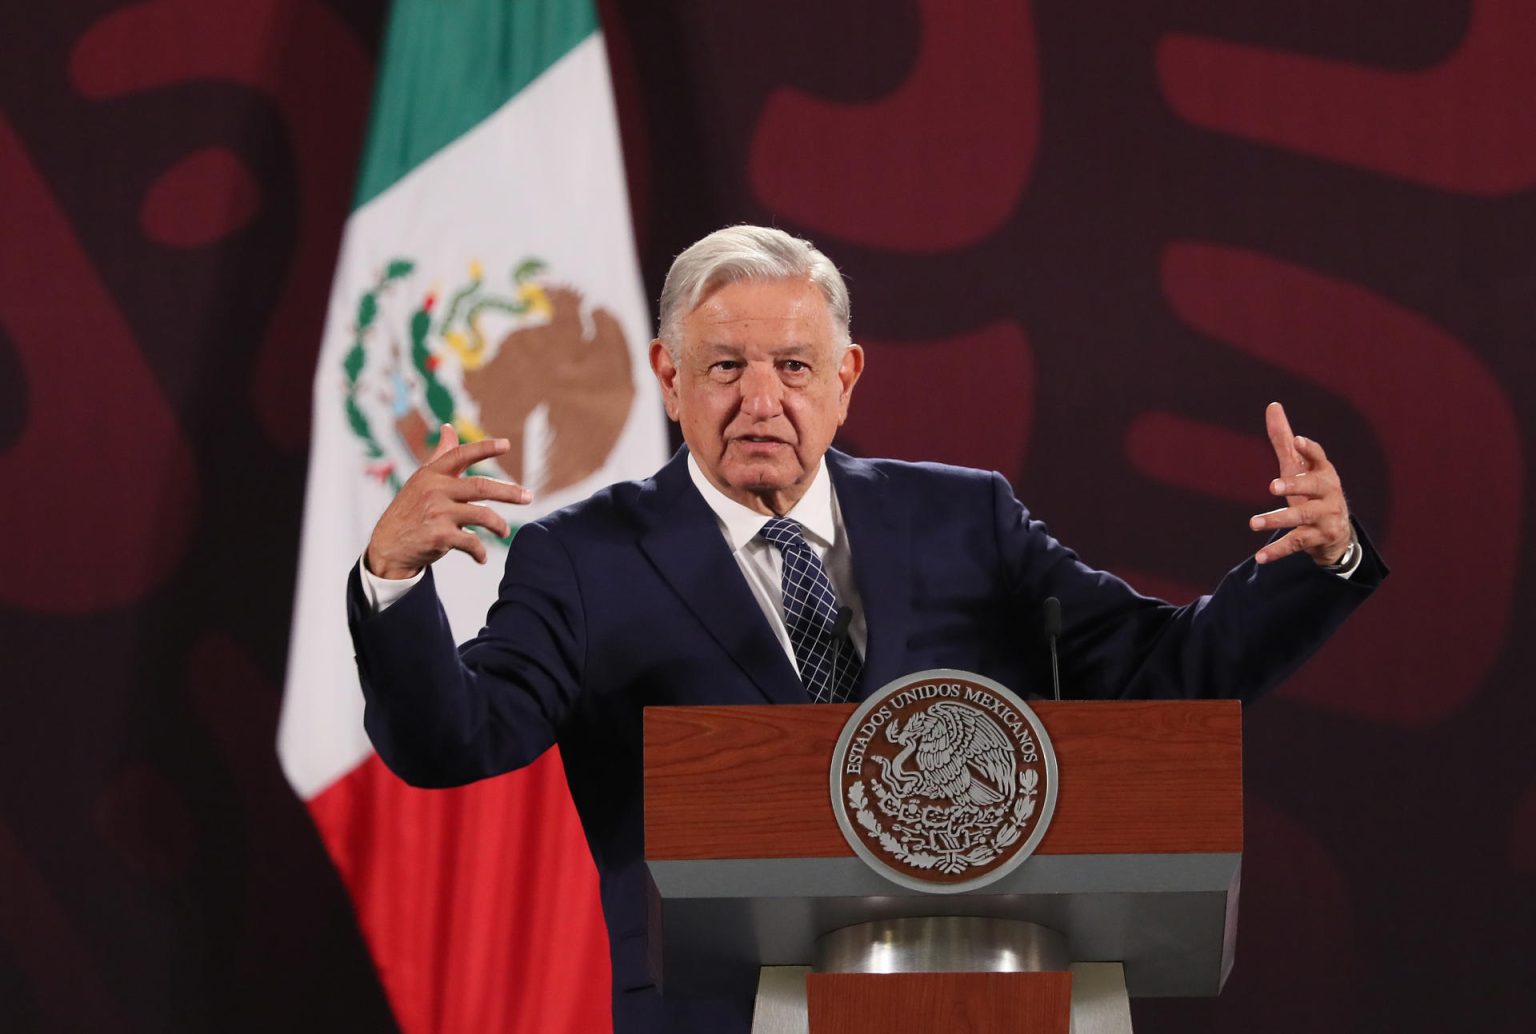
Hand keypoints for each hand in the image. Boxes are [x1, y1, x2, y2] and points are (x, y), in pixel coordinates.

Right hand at [364, 424, 532, 578]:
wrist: (387, 546)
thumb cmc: (409, 510)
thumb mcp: (421, 480)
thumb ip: (440, 456)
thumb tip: (448, 427)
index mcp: (432, 473)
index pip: (461, 454)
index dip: (485, 448)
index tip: (507, 444)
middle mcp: (435, 490)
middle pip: (481, 486)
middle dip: (509, 492)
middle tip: (529, 497)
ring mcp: (437, 512)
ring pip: (482, 515)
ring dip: (499, 525)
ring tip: (504, 531)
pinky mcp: (439, 536)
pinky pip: (472, 542)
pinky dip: (480, 552)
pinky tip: (482, 557)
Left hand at [1250, 402, 1351, 565]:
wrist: (1336, 533)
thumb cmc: (1311, 492)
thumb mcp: (1298, 467)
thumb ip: (1284, 440)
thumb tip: (1273, 405)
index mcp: (1323, 472)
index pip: (1319, 457)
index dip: (1310, 450)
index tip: (1298, 441)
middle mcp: (1329, 494)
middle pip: (1313, 488)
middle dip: (1295, 485)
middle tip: (1272, 486)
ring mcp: (1326, 517)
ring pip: (1301, 518)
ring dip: (1277, 520)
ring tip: (1252, 523)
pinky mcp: (1320, 538)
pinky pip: (1296, 544)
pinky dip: (1277, 551)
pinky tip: (1260, 557)